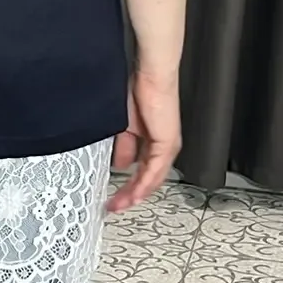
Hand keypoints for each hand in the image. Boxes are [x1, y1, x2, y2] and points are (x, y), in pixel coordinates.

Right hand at [108, 68, 181, 212]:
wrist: (151, 77)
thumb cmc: (139, 92)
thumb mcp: (124, 126)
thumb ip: (123, 146)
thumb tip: (121, 164)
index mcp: (152, 142)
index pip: (142, 170)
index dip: (128, 185)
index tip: (114, 195)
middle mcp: (162, 147)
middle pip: (148, 179)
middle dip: (129, 194)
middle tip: (115, 205)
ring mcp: (167, 147)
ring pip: (152, 178)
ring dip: (136, 194)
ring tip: (121, 204)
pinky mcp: (167, 144)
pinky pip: (155, 170)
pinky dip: (144, 184)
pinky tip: (134, 194)